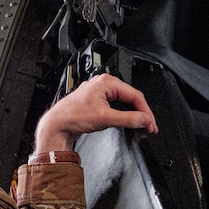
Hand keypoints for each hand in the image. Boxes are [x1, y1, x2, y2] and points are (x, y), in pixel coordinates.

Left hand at [34, 74, 158, 151]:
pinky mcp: (98, 101)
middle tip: (149, 127)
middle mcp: (104, 84)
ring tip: (141, 126)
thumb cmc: (72, 116)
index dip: (145, 111)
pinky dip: (125, 114)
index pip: (135, 95)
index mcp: (107, 82)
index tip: (151, 123)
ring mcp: (101, 92)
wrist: (57, 125)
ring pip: (124, 102)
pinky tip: (128, 122)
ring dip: (134, 114)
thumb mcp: (105, 118)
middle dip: (141, 113)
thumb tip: (143, 120)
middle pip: (131, 98)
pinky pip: (117, 105)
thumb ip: (128, 119)